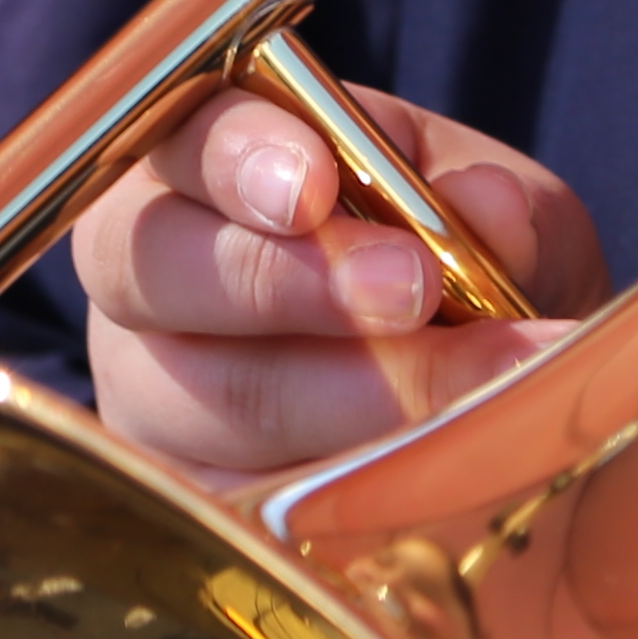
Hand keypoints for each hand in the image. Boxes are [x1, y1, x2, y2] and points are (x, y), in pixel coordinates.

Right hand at [69, 82, 604, 485]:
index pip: (180, 137)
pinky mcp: (195, 499)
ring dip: (364, 392)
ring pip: (221, 400)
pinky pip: (254, 501)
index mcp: (201, 162)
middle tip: (414, 289)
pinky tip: (456, 458)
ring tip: (488, 375)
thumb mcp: (489, 208)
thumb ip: (488, 201)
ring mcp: (154, 398)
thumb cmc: (458, 261)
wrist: (488, 380)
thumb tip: (485, 206)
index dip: (235, 157)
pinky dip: (364, 480)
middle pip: (161, 273)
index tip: (314, 183)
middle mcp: (148, 278)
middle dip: (293, 284)